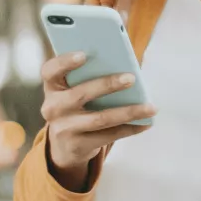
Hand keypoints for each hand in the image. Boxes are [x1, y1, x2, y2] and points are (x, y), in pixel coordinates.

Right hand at [39, 53, 155, 189]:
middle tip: (131, 78)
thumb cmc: (76, 107)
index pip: (50, 71)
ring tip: (150, 107)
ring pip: (100, 118)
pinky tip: (146, 123)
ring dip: (129, 112)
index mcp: (52, 87)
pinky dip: (130, 128)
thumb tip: (124, 67)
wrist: (65, 145)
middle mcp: (53, 108)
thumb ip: (88, 78)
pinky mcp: (78, 145)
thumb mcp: (73, 92)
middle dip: (107, 85)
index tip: (84, 54)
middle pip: (80, 94)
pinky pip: (109, 136)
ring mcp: (64, 129)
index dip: (65, 62)